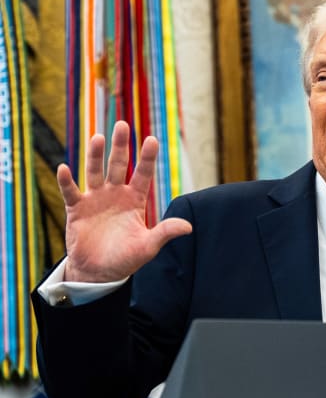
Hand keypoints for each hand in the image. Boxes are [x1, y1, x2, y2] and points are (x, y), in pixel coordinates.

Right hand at [57, 121, 192, 282]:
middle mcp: (115, 194)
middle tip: (123, 124)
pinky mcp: (76, 209)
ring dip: (95, 155)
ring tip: (98, 137)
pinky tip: (65, 168)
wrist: (99, 273)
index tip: (152, 139)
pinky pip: (70, 191)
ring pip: (95, 172)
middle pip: (118, 165)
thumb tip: (189, 227)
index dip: (147, 158)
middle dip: (121, 146)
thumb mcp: (148, 246)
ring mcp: (95, 199)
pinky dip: (67, 181)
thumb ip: (165, 232)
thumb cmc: (126, 258)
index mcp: (134, 200)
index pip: (143, 174)